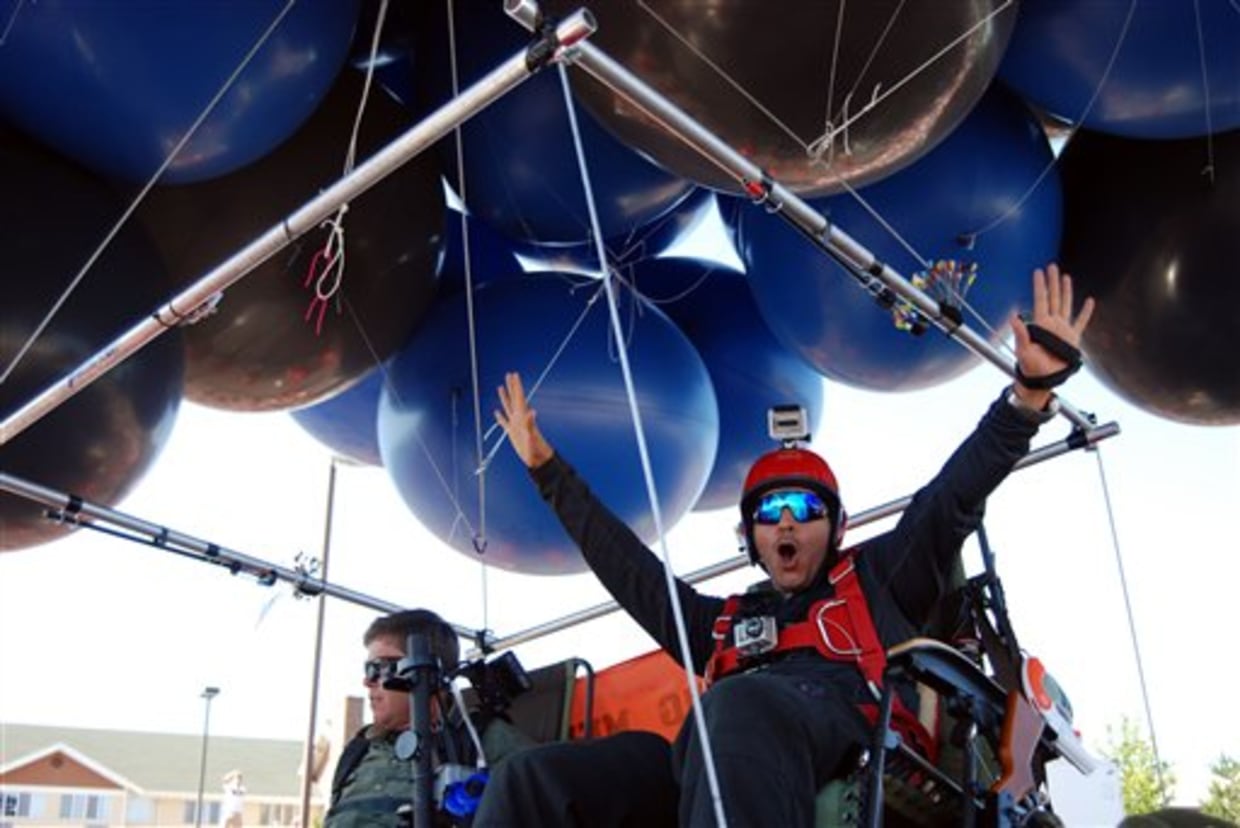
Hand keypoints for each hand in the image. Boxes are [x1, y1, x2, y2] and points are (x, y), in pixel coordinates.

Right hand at [494, 372, 554, 468]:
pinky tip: (497, 412)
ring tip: (501, 387)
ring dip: (505, 397)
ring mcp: (515, 425)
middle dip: (511, 386)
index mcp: (523, 417)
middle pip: (514, 398)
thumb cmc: (537, 450)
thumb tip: (532, 411)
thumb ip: (531, 424)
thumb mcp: (532, 437)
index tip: (514, 375)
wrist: (538, 460)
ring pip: (508, 407)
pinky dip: (500, 416)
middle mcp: (520, 418)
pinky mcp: (512, 433)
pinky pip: (504, 422)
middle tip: (509, 374)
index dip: (516, 386)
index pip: (519, 397)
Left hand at [1010, 263, 1094, 408]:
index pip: (1041, 300)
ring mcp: (1063, 329)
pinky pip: (1081, 322)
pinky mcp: (1073, 338)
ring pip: (1066, 305)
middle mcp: (1052, 324)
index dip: (1040, 286)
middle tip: (1051, 266)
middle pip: (1054, 297)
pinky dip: (1086, 312)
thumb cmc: (1030, 367)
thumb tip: (1013, 317)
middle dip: (1052, 282)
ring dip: (1066, 291)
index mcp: (1041, 325)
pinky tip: (1089, 301)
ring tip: (1065, 277)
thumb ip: (1021, 334)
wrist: (1043, 380)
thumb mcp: (1023, 350)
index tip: (1038, 271)